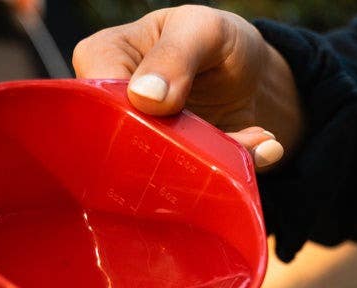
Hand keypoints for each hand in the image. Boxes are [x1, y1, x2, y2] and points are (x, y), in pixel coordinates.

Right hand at [72, 5, 303, 168]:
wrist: (255, 77)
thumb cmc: (217, 41)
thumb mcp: (203, 30)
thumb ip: (175, 56)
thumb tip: (144, 98)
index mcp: (102, 61)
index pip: (95, 102)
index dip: (125, 120)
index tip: (169, 120)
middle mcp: (115, 111)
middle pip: (121, 148)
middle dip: (176, 151)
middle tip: (216, 141)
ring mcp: (144, 148)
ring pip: (161, 175)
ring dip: (215, 163)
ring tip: (252, 139)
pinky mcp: (174, 174)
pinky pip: (196, 187)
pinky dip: (236, 169)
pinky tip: (262, 147)